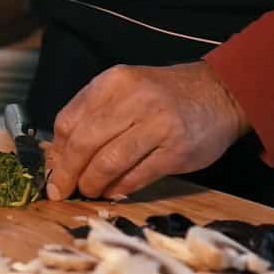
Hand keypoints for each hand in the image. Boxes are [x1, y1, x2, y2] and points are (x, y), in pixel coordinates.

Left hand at [45, 61, 248, 199]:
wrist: (220, 92)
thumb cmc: (162, 95)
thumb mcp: (124, 90)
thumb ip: (93, 115)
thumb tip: (60, 156)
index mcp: (113, 82)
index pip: (69, 121)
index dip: (57, 152)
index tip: (53, 171)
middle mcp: (133, 99)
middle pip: (84, 144)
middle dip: (68, 174)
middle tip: (61, 190)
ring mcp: (157, 124)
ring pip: (108, 163)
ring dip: (92, 184)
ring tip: (89, 191)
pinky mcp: (176, 150)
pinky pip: (136, 177)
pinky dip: (119, 188)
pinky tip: (114, 191)